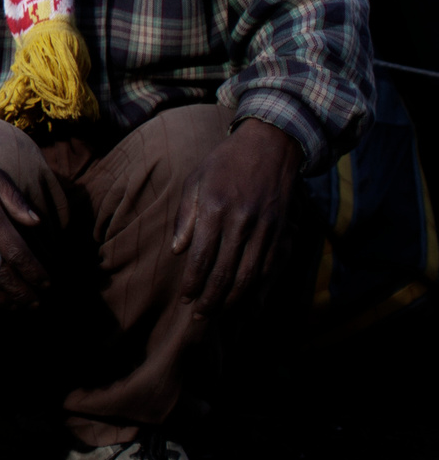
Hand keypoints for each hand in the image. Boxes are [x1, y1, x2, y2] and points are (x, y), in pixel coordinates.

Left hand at [171, 118, 299, 314]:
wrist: (270, 145)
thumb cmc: (224, 162)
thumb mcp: (195, 181)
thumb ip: (185, 216)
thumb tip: (178, 251)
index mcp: (214, 209)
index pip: (202, 257)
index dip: (193, 282)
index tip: (185, 297)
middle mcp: (240, 221)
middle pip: (225, 272)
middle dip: (211, 298)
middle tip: (200, 314)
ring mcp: (264, 227)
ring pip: (249, 274)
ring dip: (233, 298)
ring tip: (220, 311)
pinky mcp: (281, 230)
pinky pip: (269, 266)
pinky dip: (257, 286)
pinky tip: (246, 297)